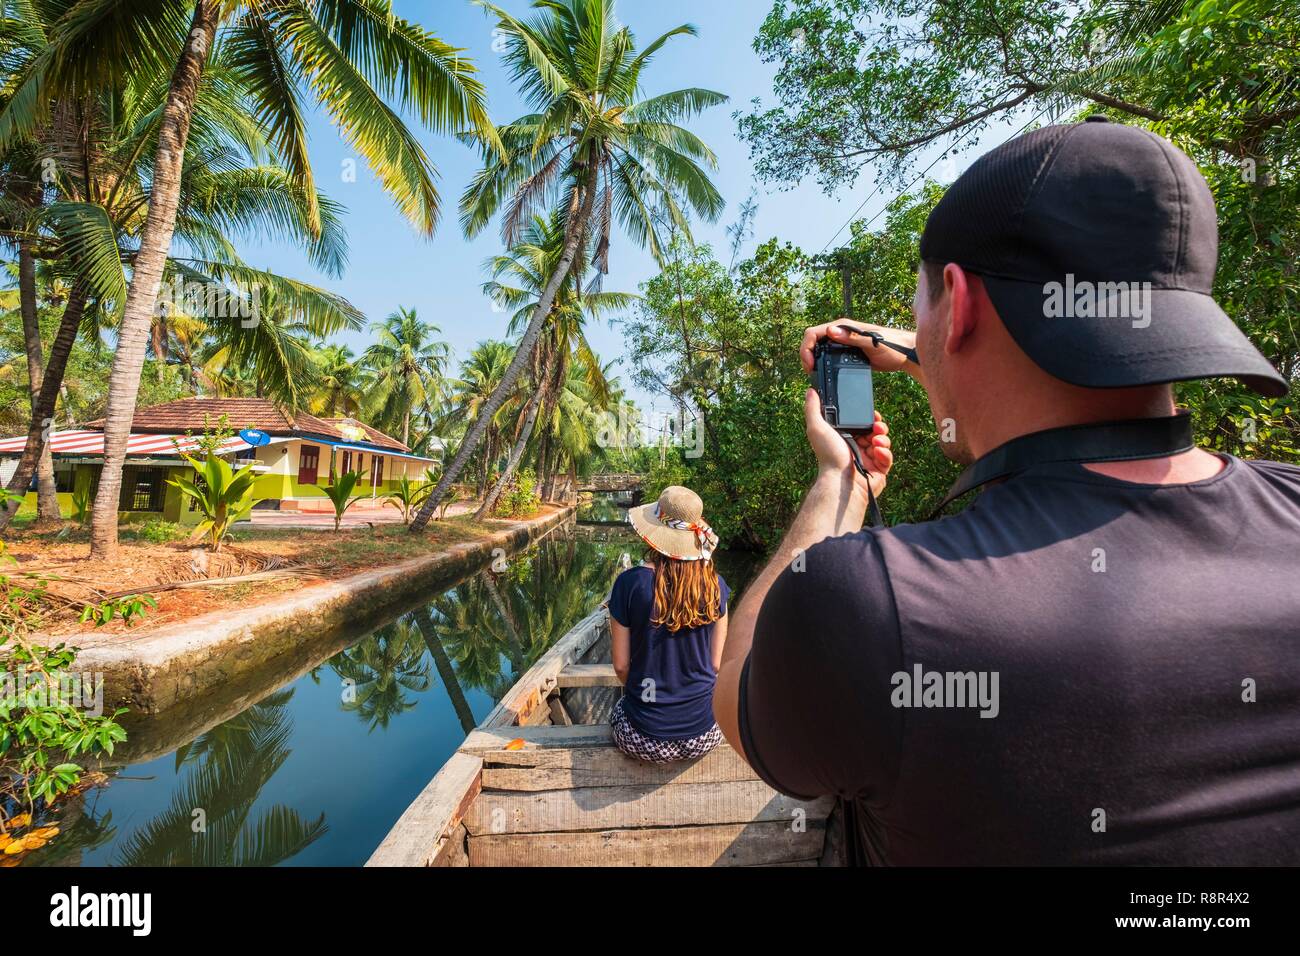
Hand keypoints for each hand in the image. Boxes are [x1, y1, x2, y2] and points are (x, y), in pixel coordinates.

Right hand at [800, 319, 918, 377]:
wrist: (903, 354)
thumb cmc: (891, 345)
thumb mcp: (871, 342)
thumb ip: (852, 337)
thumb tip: (830, 332)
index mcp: (843, 327)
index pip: (813, 333)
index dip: (806, 348)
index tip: (810, 364)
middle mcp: (840, 332)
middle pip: (813, 341)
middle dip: (807, 355)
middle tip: (810, 371)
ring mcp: (843, 342)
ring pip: (819, 348)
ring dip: (813, 359)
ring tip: (814, 373)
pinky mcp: (847, 352)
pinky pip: (829, 356)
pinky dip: (822, 363)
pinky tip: (824, 373)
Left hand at [805, 389, 891, 503]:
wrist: (840, 481)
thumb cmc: (828, 456)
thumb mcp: (817, 428)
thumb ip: (813, 408)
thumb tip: (810, 391)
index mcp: (846, 438)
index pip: (862, 423)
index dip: (869, 417)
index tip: (872, 413)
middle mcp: (857, 448)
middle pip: (876, 431)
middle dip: (879, 426)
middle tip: (876, 426)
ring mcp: (869, 460)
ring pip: (884, 443)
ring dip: (883, 439)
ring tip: (876, 441)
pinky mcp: (879, 471)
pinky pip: (887, 458)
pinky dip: (885, 454)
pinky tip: (877, 452)